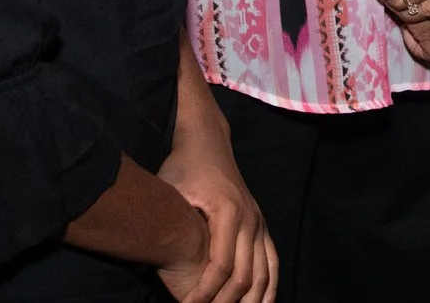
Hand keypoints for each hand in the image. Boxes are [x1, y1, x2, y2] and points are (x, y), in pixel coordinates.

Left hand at [155, 110, 275, 302]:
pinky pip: (273, 262)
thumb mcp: (170, 189)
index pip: (220, 266)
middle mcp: (250, 219)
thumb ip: (170, 221)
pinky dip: (269, 287)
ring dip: (250, 301)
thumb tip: (155, 256)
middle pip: (244, 276)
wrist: (207, 143)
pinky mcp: (262, 225)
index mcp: (228, 212)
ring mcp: (259, 222)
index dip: (203, 293)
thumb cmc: (183, 167)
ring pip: (264, 274)